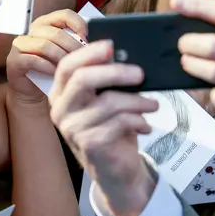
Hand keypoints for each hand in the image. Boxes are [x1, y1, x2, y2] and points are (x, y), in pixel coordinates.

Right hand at [6, 9, 86, 102]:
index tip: (88, 39)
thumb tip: (97, 44)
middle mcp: (33, 30)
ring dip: (60, 59)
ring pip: (44, 46)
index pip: (65, 14)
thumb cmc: (54, 69)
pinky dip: (47, 68)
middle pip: (56, 33)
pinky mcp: (14, 60)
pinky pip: (32, 60)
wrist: (34, 90)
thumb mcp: (67, 54)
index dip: (79, 24)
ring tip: (70, 70)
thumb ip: (77, 44)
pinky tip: (55, 75)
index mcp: (48, 23)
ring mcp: (21, 44)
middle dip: (72, 48)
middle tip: (83, 61)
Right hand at [49, 40, 157, 215]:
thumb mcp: (106, 99)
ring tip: (153, 105)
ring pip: (108, 102)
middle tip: (140, 73)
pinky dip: (139, 121)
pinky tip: (145, 126)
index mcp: (61, 92)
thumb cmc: (111, 127)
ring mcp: (73, 128)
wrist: (115, 169)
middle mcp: (61, 109)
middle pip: (83, 79)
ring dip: (137, 101)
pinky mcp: (89, 144)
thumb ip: (108, 79)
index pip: (67, 66)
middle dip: (116, 72)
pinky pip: (120, 122)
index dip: (89, 53)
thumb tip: (126, 54)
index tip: (112, 46)